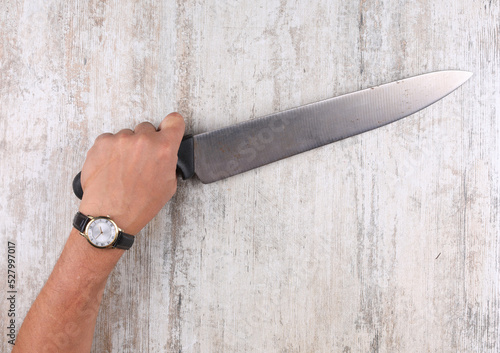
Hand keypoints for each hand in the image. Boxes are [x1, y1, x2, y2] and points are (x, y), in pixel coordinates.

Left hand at [78, 113, 184, 234]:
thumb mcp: (168, 186)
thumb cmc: (139, 204)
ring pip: (127, 135)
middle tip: (140, 161)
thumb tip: (165, 154)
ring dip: (126, 147)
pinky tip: (111, 168)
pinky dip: (110, 151)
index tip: (168, 129)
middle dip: (145, 142)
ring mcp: (121, 139)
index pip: (175, 120)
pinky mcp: (102, 143)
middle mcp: (143, 140)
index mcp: (164, 149)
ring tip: (123, 169)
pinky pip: (109, 140)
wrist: (110, 215)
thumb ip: (168, 162)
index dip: (172, 126)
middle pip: (147, 128)